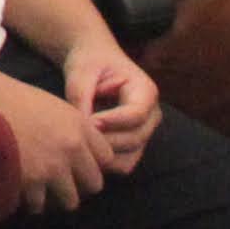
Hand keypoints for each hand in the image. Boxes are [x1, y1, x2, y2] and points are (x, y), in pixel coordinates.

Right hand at [0, 67, 114, 213]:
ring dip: (55, 197)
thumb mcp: (54, 107)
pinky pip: (39, 205)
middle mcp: (72, 148)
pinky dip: (30, 201)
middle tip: (60, 181)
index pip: (107, 159)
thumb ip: (75, 130)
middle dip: (78, 185)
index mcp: (80, 126)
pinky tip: (21, 189)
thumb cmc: (13, 101)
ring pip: (70, 201)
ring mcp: (52, 168)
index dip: (92, 164)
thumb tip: (85, 155)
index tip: (78, 165)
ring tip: (40, 189)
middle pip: (94, 184)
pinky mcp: (30, 183)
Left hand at [59, 41, 161, 167]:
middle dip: (104, 140)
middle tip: (78, 136)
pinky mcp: (133, 146)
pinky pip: (122, 164)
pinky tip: (84, 150)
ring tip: (79, 143)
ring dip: (103, 156)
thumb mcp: (82, 72)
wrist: (95, 64)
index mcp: (146, 91)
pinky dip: (103, 162)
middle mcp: (151, 115)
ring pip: (129, 158)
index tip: (90, 121)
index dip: (112, 121)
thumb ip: (81, 97)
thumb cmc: (90, 63)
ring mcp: (144, 133)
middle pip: (134, 139)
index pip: (136, 114)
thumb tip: (83, 128)